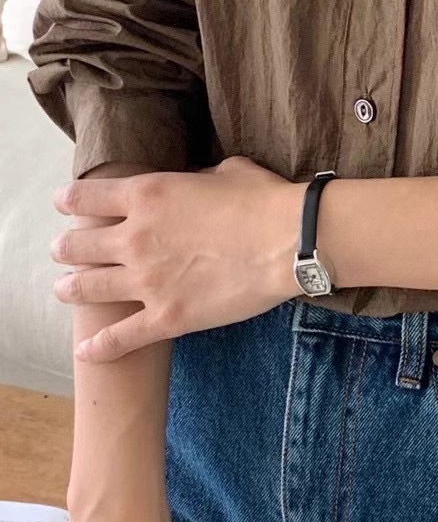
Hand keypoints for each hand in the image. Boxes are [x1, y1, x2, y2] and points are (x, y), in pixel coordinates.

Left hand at [50, 155, 303, 360]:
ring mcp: (147, 282)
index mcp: (147, 195)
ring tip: (64, 289)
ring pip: (88, 289)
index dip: (70, 201)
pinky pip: (120, 338)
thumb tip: (195, 183)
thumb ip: (197, 178)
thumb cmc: (264, 200)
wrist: (290, 241)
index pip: (86, 198)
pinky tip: (85, 350)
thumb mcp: (226, 171)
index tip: (64, 205)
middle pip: (78, 246)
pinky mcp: (166, 318)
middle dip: (66, 248)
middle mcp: (135, 238)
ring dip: (71, 289)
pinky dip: (98, 346)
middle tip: (63, 251)